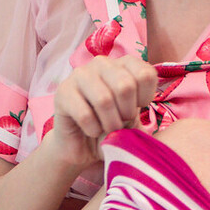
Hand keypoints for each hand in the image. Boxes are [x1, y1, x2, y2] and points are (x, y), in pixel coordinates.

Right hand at [47, 54, 157, 169]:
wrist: (83, 145)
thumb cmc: (112, 127)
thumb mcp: (134, 116)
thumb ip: (142, 106)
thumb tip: (138, 108)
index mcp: (123, 63)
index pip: (145, 74)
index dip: (145, 98)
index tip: (137, 108)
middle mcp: (102, 63)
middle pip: (125, 85)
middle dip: (127, 113)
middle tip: (121, 122)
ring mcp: (80, 75)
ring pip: (104, 99)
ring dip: (110, 123)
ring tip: (107, 129)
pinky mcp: (63, 93)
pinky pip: (84, 114)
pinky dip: (93, 130)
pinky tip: (92, 131)